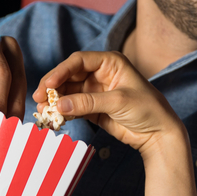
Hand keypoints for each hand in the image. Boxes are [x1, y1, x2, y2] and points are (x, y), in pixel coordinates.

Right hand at [35, 51, 186, 157]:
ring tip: (42, 111)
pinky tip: (53, 117)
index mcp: (111, 62)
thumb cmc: (147, 110)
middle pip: (69, 76)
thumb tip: (59, 104)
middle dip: (53, 87)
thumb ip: (88, 102)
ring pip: (68, 92)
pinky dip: (62, 112)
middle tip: (38, 99)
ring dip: (55, 101)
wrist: (158, 134)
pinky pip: (73, 107)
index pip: (79, 61)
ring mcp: (96, 91)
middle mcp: (101, 74)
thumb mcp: (118, 102)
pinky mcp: (93, 108)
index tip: (48, 84)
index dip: (61, 71)